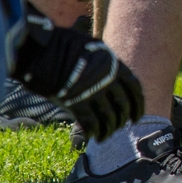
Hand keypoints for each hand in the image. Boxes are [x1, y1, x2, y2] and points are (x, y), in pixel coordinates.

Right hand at [10, 6, 143, 140]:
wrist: (43, 50)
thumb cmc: (66, 46)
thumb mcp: (93, 49)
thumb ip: (104, 65)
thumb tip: (112, 79)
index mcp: (114, 65)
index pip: (134, 88)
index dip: (138, 105)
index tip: (137, 116)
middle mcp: (107, 80)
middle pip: (123, 106)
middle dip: (123, 119)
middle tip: (121, 126)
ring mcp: (93, 92)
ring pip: (108, 118)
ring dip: (109, 129)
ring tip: (106, 135)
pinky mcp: (76, 103)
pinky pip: (91, 123)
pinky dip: (94, 132)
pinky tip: (94, 136)